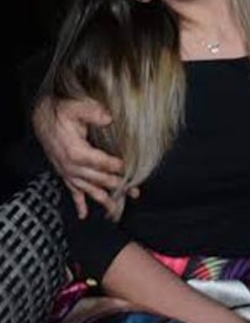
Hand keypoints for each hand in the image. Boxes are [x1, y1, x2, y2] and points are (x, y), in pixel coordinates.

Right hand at [32, 95, 124, 217]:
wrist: (43, 119)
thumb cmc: (61, 112)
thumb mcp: (77, 108)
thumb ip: (93, 113)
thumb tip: (108, 118)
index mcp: (76, 151)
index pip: (101, 163)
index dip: (117, 167)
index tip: (131, 171)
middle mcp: (71, 166)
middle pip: (98, 179)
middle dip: (117, 186)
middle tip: (134, 192)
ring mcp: (67, 172)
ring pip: (88, 189)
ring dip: (103, 199)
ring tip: (116, 211)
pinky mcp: (64, 174)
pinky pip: (72, 192)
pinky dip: (78, 204)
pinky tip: (83, 215)